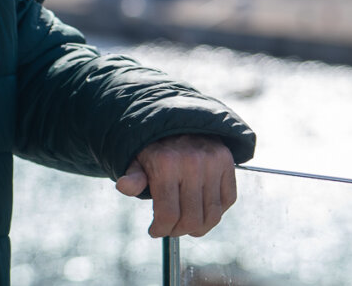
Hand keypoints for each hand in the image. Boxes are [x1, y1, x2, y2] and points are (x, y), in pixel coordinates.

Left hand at [115, 134, 236, 237]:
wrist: (176, 121)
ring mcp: (213, 162)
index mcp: (165, 164)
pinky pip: (228, 200)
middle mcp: (192, 162)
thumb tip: (124, 186)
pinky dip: (217, 211)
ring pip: (213, 214)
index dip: (161, 229)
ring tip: (187, 225)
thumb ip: (133, 177)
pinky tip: (203, 210)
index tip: (155, 231)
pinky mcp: (227, 162)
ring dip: (200, 227)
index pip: (168, 214)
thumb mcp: (136, 160)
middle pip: (192, 219)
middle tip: (171, 229)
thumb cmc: (153, 148)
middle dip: (179, 231)